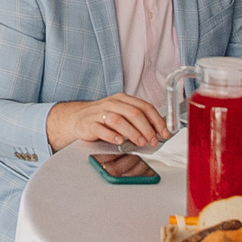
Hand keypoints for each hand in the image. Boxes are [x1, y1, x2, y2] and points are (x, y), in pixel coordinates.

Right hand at [46, 92, 170, 151]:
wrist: (77, 118)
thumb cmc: (103, 118)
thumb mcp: (122, 114)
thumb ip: (138, 120)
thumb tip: (158, 131)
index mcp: (123, 99)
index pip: (145, 107)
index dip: (157, 120)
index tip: (164, 132)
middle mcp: (112, 104)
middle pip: (134, 113)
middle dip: (147, 128)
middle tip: (153, 140)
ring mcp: (100, 113)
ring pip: (119, 120)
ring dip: (132, 132)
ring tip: (140, 142)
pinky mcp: (89, 124)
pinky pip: (101, 129)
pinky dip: (112, 135)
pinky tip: (119, 141)